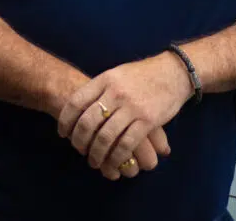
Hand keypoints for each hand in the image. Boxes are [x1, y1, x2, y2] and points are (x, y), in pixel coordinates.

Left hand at [58, 52, 190, 175]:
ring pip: (105, 138)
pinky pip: (126, 145)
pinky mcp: (147, 121)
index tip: (63, 133)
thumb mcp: (117, 74)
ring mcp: (131, 107)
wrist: (173, 72)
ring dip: (96, 155)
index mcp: (105, 79)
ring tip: (94, 161)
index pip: (76, 102)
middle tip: (79, 150)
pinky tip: (113, 163)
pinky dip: (116, 158)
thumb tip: (79, 107)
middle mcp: (115, 93)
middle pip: (87, 123)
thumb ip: (100, 88)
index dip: (65, 121)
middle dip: (79, 142)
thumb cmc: (142, 74)